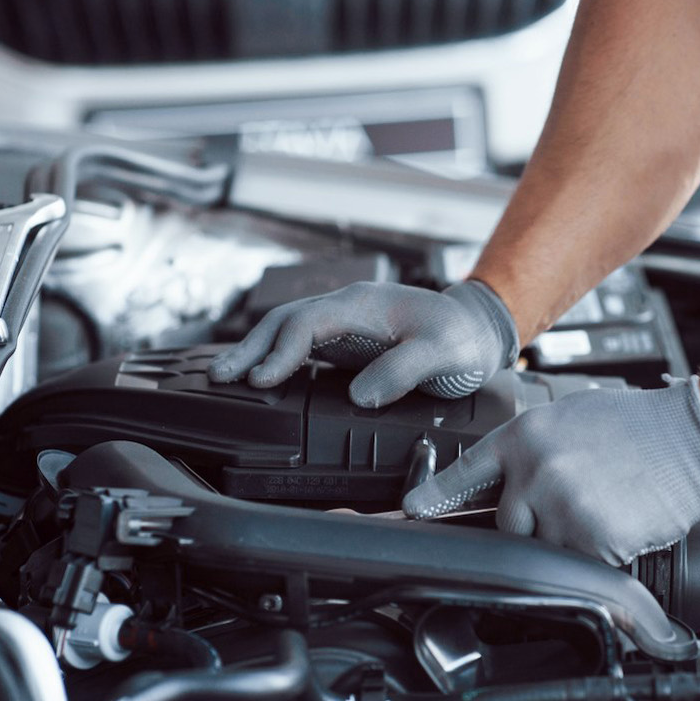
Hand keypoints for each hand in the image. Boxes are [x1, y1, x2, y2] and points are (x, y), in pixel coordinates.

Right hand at [207, 280, 518, 407]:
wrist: (479, 330)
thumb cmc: (463, 338)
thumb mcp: (443, 353)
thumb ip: (403, 369)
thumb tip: (361, 395)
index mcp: (364, 305)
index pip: (308, 324)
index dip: (281, 352)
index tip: (261, 380)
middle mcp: (347, 310)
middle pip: (285, 322)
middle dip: (250, 348)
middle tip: (220, 377)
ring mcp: (345, 325)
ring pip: (288, 332)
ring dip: (256, 352)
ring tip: (226, 378)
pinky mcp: (348, 343)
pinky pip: (302, 346)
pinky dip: (276, 359)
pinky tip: (261, 377)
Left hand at [403, 377, 699, 564]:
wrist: (694, 437)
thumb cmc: (640, 425)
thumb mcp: (570, 419)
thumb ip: (531, 449)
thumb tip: (505, 479)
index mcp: (525, 436)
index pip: (464, 474)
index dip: (433, 497)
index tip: (411, 512)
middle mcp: (535, 471)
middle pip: (507, 525)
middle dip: (534, 525)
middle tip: (578, 502)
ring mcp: (562, 508)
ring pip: (546, 549)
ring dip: (571, 540)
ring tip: (606, 505)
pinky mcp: (592, 540)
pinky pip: (583, 564)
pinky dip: (601, 554)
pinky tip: (622, 521)